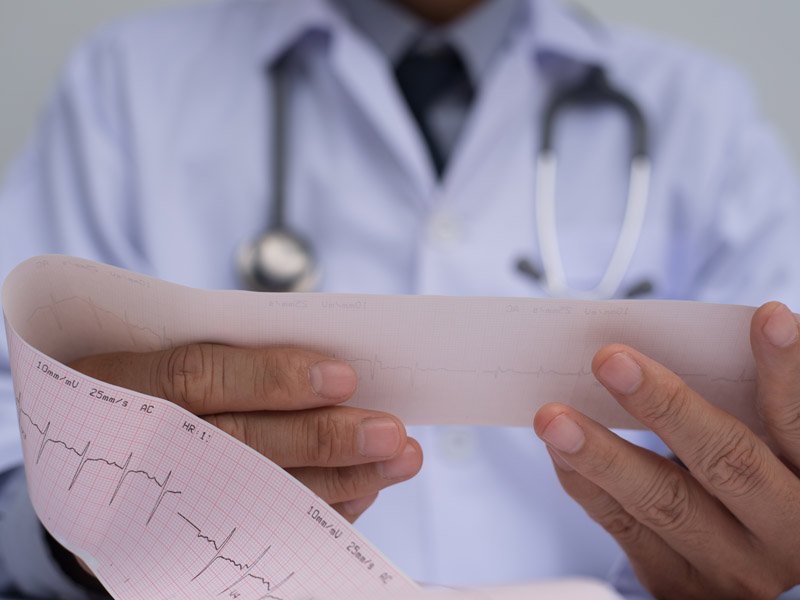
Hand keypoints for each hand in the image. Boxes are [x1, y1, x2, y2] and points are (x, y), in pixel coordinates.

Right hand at [70, 343, 421, 522]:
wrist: (79, 449)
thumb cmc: (140, 386)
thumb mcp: (155, 350)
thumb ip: (227, 352)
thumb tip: (332, 367)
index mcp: (119, 382)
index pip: (197, 377)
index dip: (270, 377)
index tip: (344, 376)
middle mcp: (135, 446)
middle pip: (236, 445)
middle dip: (322, 440)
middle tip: (392, 433)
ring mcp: (153, 499)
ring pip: (252, 495)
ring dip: (335, 482)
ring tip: (397, 460)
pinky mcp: (176, 540)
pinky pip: (255, 533)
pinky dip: (313, 514)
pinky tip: (361, 493)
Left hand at [534, 302, 799, 599]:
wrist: (745, 564)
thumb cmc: (752, 478)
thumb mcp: (766, 447)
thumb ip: (744, 406)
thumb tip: (666, 348)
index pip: (797, 422)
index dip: (785, 371)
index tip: (767, 317)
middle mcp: (783, 532)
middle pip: (727, 463)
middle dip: (665, 406)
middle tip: (610, 360)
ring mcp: (730, 566)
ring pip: (663, 503)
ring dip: (601, 453)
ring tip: (554, 417)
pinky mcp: (677, 585)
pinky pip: (625, 529)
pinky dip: (587, 484)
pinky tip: (560, 450)